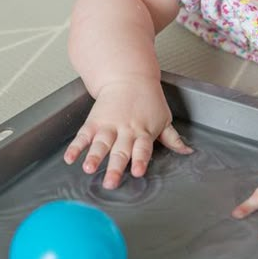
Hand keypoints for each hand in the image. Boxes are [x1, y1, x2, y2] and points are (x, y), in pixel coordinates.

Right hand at [63, 78, 191, 188]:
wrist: (128, 76)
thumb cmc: (148, 99)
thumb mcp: (163, 118)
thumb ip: (172, 138)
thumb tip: (187, 152)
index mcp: (143, 132)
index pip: (142, 149)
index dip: (139, 160)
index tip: (137, 171)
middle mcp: (125, 130)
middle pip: (119, 151)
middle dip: (114, 168)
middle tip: (110, 182)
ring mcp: (108, 126)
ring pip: (100, 143)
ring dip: (93, 156)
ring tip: (87, 168)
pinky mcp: (94, 122)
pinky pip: (83, 135)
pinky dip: (75, 147)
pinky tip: (69, 158)